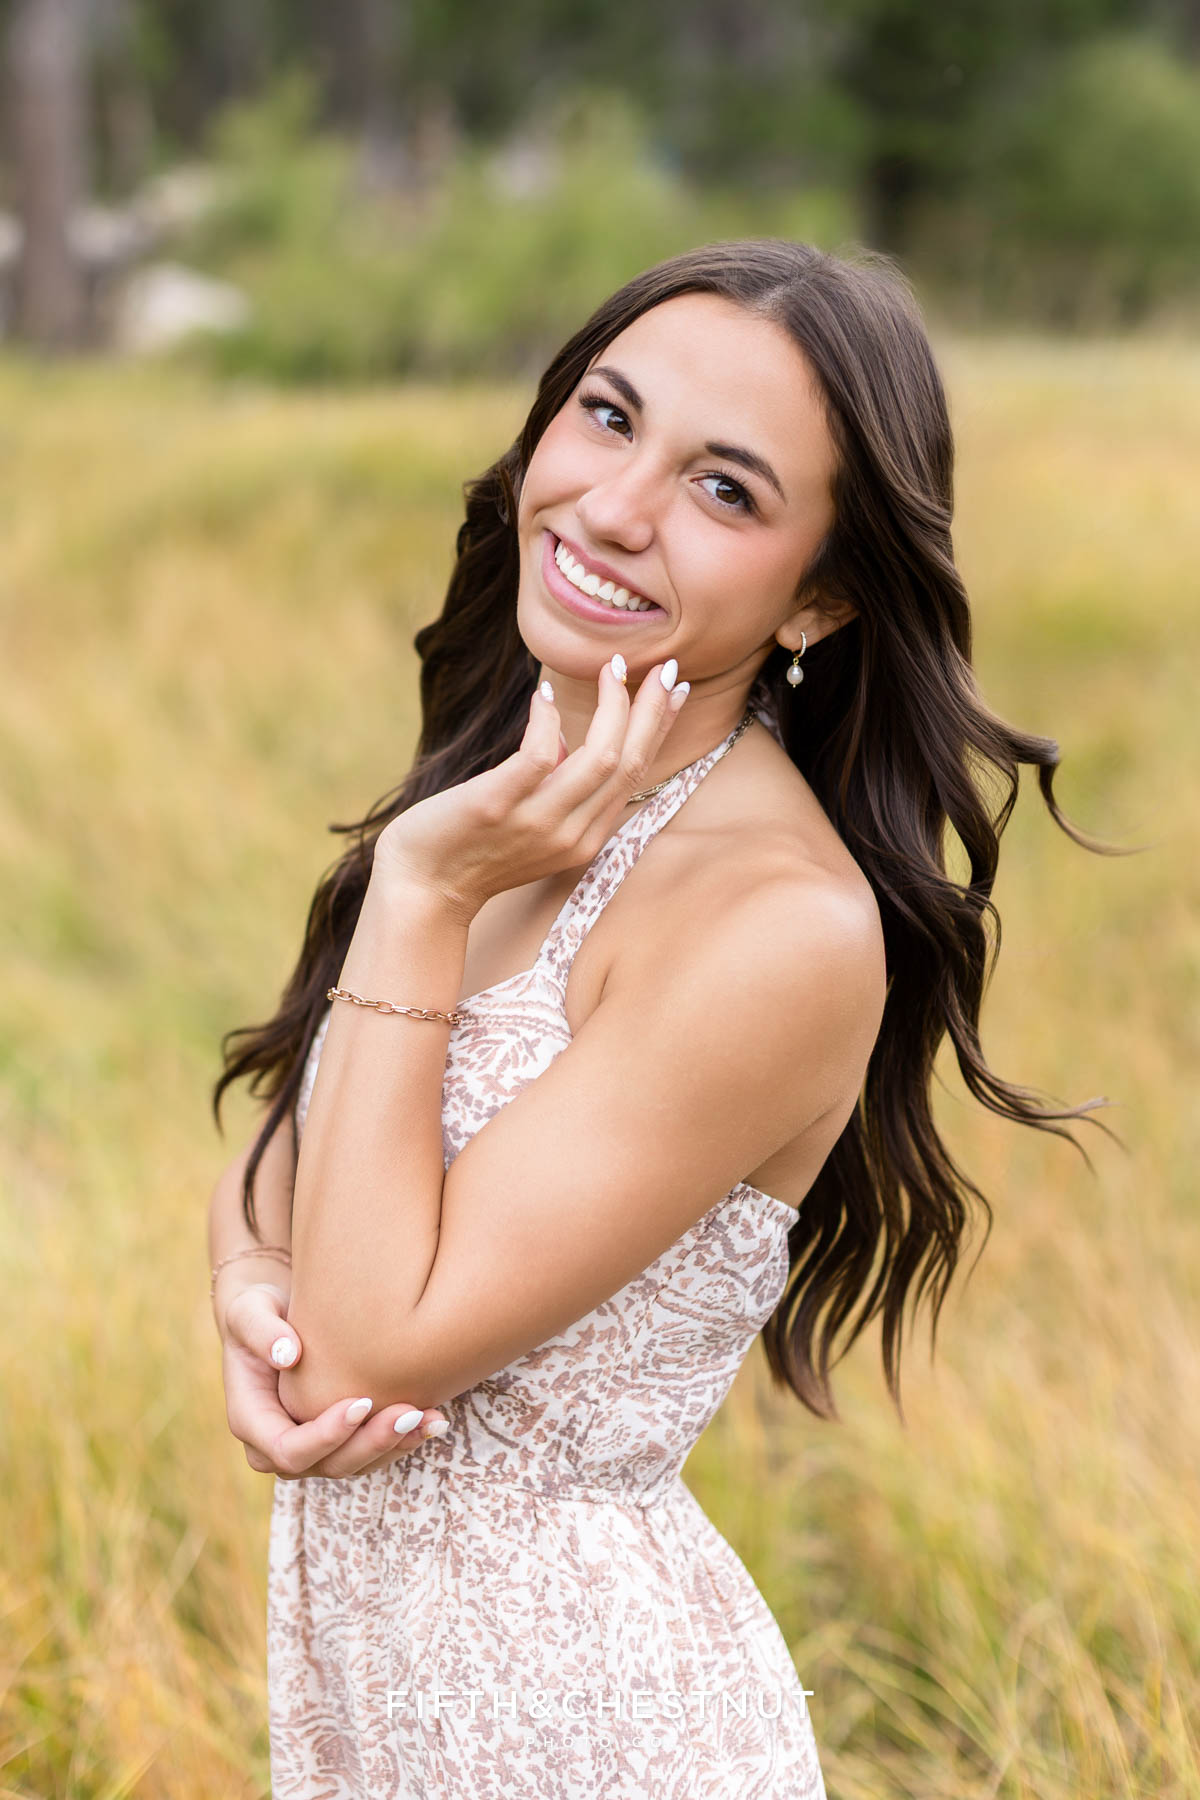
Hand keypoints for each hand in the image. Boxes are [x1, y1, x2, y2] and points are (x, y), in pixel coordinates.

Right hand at [219, 1281, 447, 1479]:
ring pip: (355, 1465)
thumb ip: (260, 1330)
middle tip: (408, 1412)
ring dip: (395, 1445)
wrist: (278, 1318)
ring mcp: (311, 1449)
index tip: (361, 1401)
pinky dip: (402, 1439)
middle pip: (328, 1465)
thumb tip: (286, 1354)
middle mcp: (278, 1446)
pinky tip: (433, 1419)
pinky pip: (370, 1453)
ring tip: (432, 1419)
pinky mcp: (338, 1440)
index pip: (287, 1449)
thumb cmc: (260, 1311)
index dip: (325, 1435)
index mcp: (251, 1421)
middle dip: (371, 1442)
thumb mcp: (249, 1311)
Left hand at [372, 656, 689, 916]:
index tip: (674, 691)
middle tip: (664, 666)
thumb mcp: (529, 826)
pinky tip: (543, 697)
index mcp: (584, 838)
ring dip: (613, 707)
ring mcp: (537, 822)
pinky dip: (547, 721)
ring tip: (611, 668)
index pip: (635, 776)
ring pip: (600, 758)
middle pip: (629, 763)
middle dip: (652, 710)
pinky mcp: (497, 806)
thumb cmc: (470, 851)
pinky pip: (539, 755)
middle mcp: (570, 834)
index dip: (658, 730)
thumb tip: (564, 740)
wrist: (421, 890)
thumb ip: (555, 790)